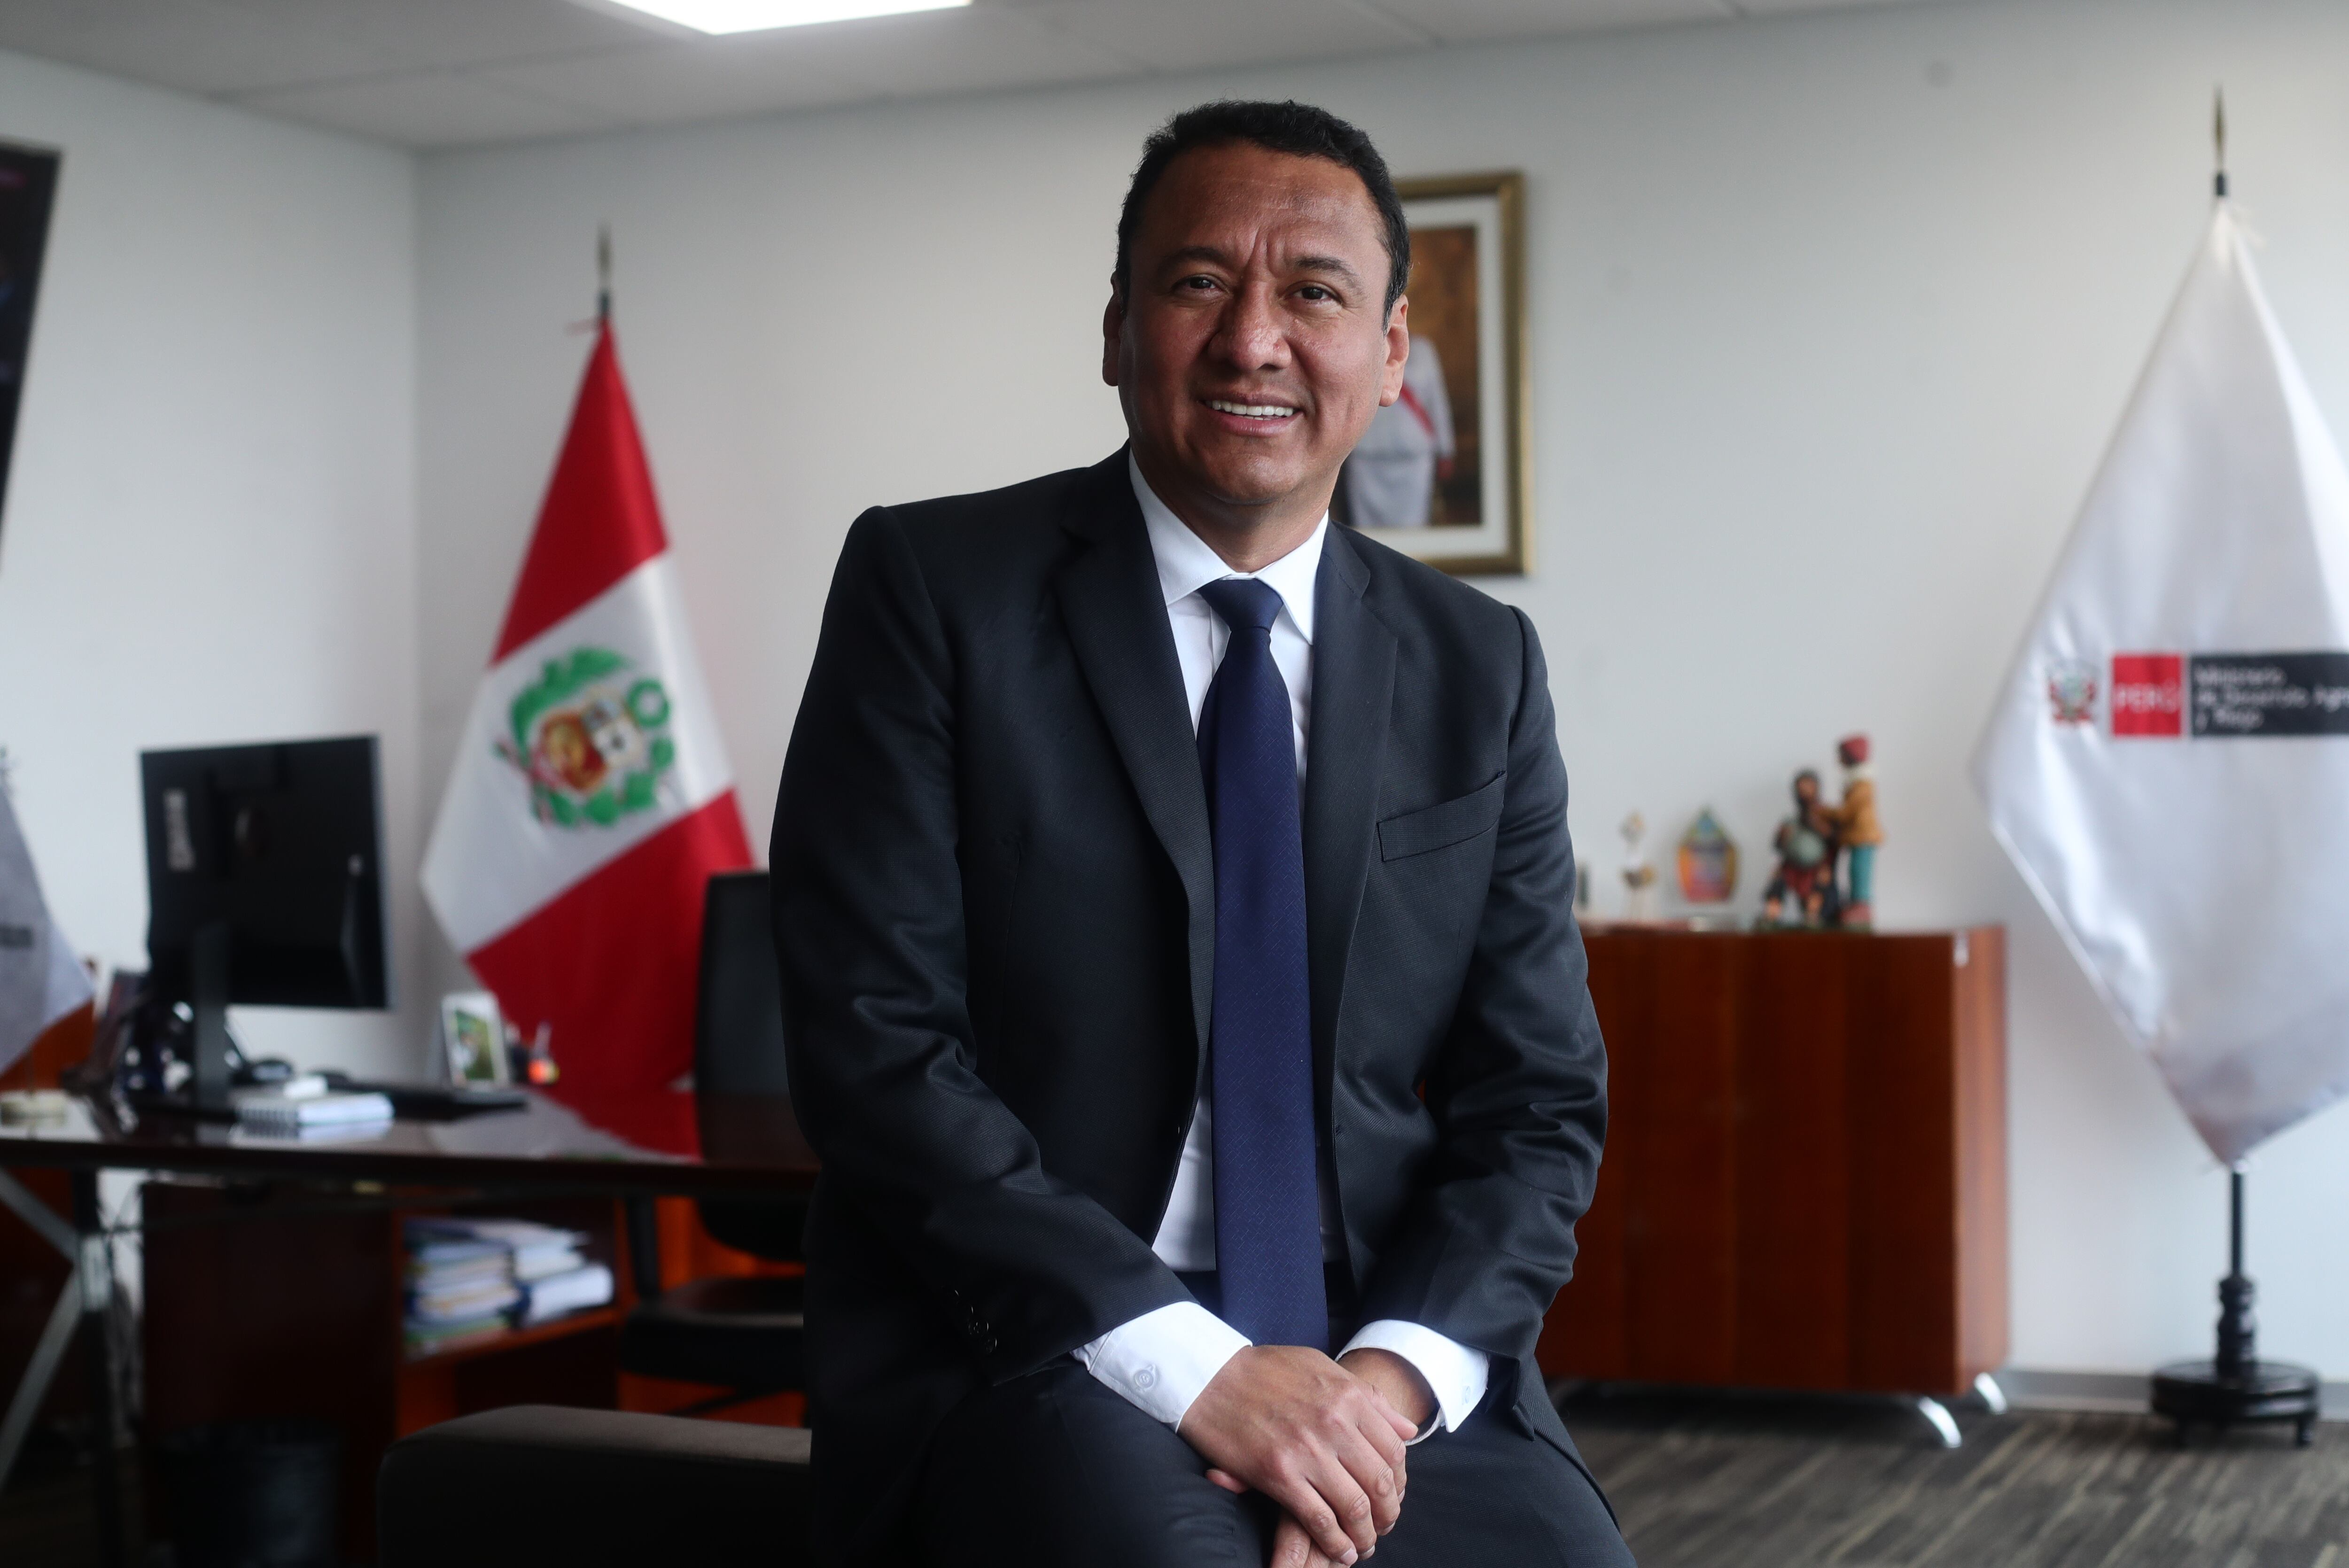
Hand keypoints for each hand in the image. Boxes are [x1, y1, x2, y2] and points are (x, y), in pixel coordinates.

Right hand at [1180, 1345, 1416, 1564]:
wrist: (1211, 1376)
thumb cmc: (1266, 1370)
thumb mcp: (1323, 1367)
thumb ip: (1368, 1397)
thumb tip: (1408, 1429)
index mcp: (1348, 1397)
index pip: (1393, 1450)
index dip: (1400, 1482)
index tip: (1394, 1496)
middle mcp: (1333, 1424)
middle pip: (1379, 1482)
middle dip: (1388, 1513)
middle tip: (1383, 1526)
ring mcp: (1306, 1451)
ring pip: (1354, 1506)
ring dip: (1365, 1533)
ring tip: (1363, 1544)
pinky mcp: (1278, 1475)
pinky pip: (1318, 1519)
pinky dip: (1335, 1541)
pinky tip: (1340, 1551)